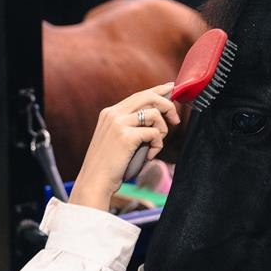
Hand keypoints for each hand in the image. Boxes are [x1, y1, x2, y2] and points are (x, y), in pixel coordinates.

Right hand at [69, 82, 179, 210]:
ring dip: (162, 130)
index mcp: (109, 113)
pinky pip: (154, 133)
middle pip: (149, 97)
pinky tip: (150, 155)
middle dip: (168, 105)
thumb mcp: (115, 139)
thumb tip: (155, 116)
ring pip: (154, 114)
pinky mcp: (126, 136)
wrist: (95, 181)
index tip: (171, 89)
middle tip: (175, 120)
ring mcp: (118, 123)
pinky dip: (157, 145)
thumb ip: (130, 125)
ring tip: (156, 145)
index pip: (139, 95)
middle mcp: (113, 114)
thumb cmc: (108, 165)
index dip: (157, 90)